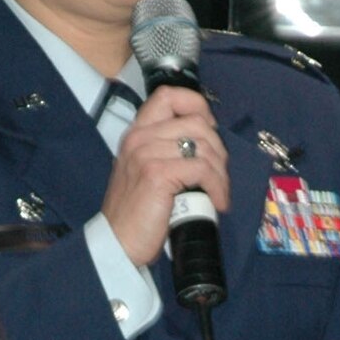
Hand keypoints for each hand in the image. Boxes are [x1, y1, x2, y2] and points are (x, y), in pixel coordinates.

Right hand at [101, 85, 229, 266]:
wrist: (118, 243)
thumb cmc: (137, 214)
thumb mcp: (147, 172)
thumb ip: (167, 152)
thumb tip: (207, 148)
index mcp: (137, 134)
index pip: (169, 96)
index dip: (197, 106)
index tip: (209, 133)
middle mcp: (140, 138)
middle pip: (197, 121)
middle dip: (218, 150)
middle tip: (219, 176)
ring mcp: (147, 153)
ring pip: (204, 146)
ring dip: (220, 172)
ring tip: (219, 193)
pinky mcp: (157, 173)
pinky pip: (202, 169)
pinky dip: (217, 187)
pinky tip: (218, 203)